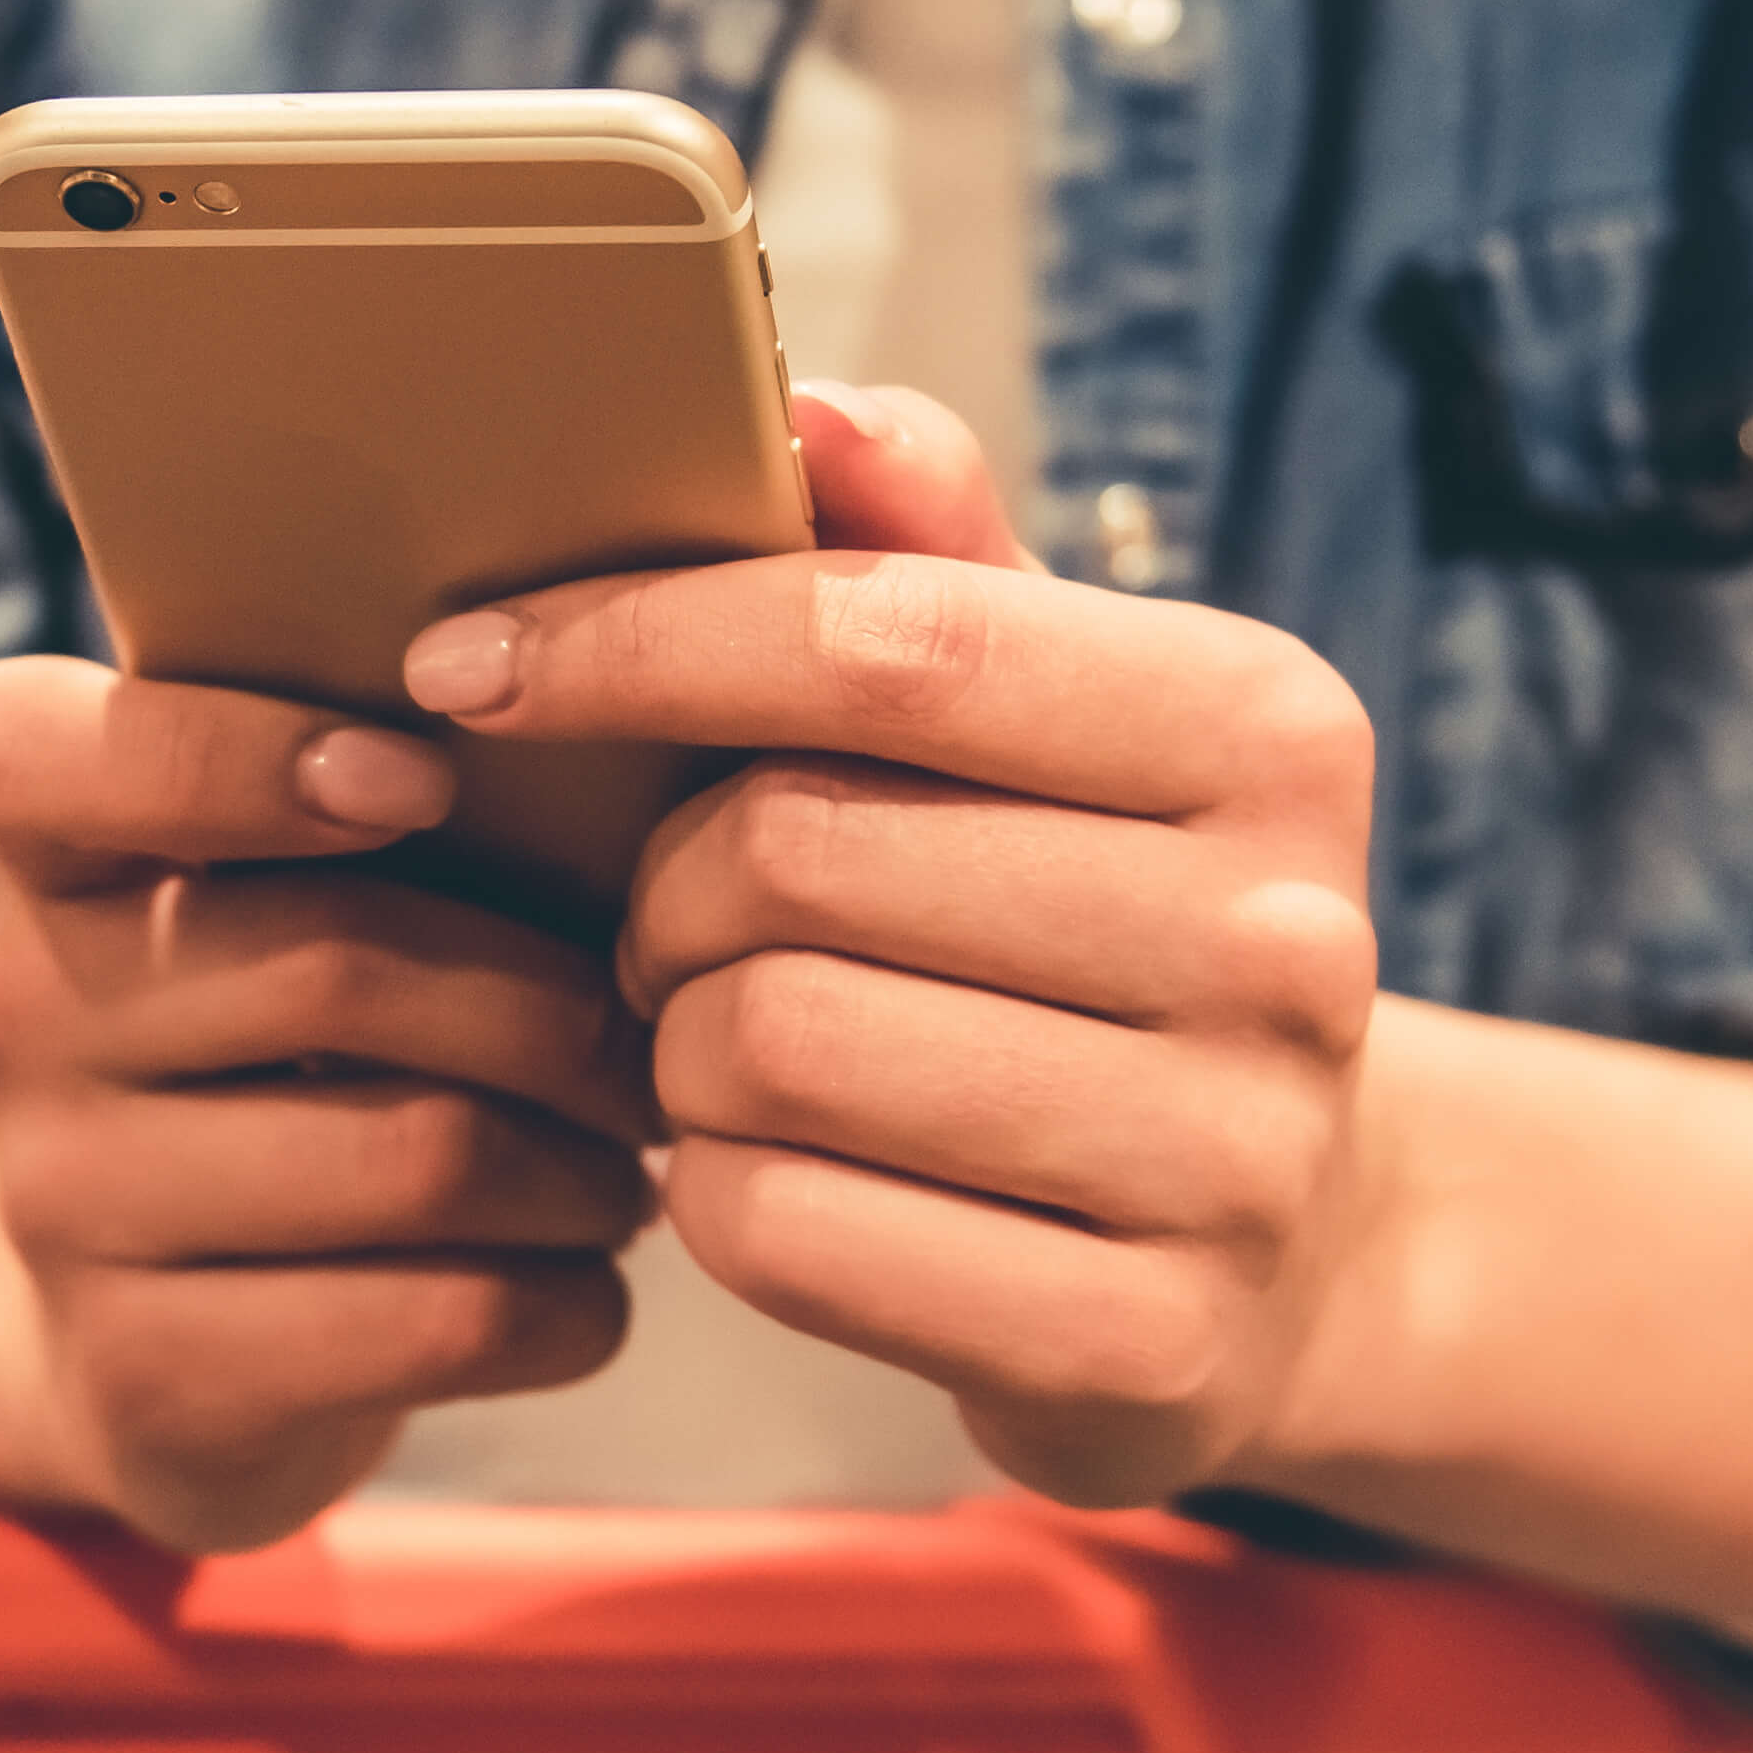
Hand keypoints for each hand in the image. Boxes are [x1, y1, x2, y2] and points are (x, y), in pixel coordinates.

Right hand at [0, 653, 662, 1550]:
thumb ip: (379, 781)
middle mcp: (10, 1016)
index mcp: (37, 854)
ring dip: (583, 1165)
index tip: (420, 782)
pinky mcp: (143, 1377)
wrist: (150, 1353)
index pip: (26, 753)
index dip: (225, 756)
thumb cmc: (283, 1055)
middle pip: (333, 967)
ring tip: (627, 1160)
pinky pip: (437, 1319)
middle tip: (648, 1034)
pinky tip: (583, 1282)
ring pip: (416, 1154)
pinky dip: (566, 1298)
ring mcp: (57, 1206)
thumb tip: (629, 710)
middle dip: (551, 1006)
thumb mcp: (278, 897)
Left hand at [408, 386, 1382, 1508]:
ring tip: (726, 1044)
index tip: (464, 669)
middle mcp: (1288, 939)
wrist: (1287, 1249)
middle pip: (791, 853)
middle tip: (670, 924)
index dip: (634, 640)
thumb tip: (808, 403)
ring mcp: (1231, 1160)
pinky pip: (782, 1228)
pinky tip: (770, 1170)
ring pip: (768, 1044)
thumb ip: (923, 555)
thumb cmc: (1095, 927)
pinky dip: (716, 1192)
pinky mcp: (1147, 1348)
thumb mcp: (1048, 724)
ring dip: (681, 1048)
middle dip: (662, 888)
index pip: (880, 640)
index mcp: (1265, 729)